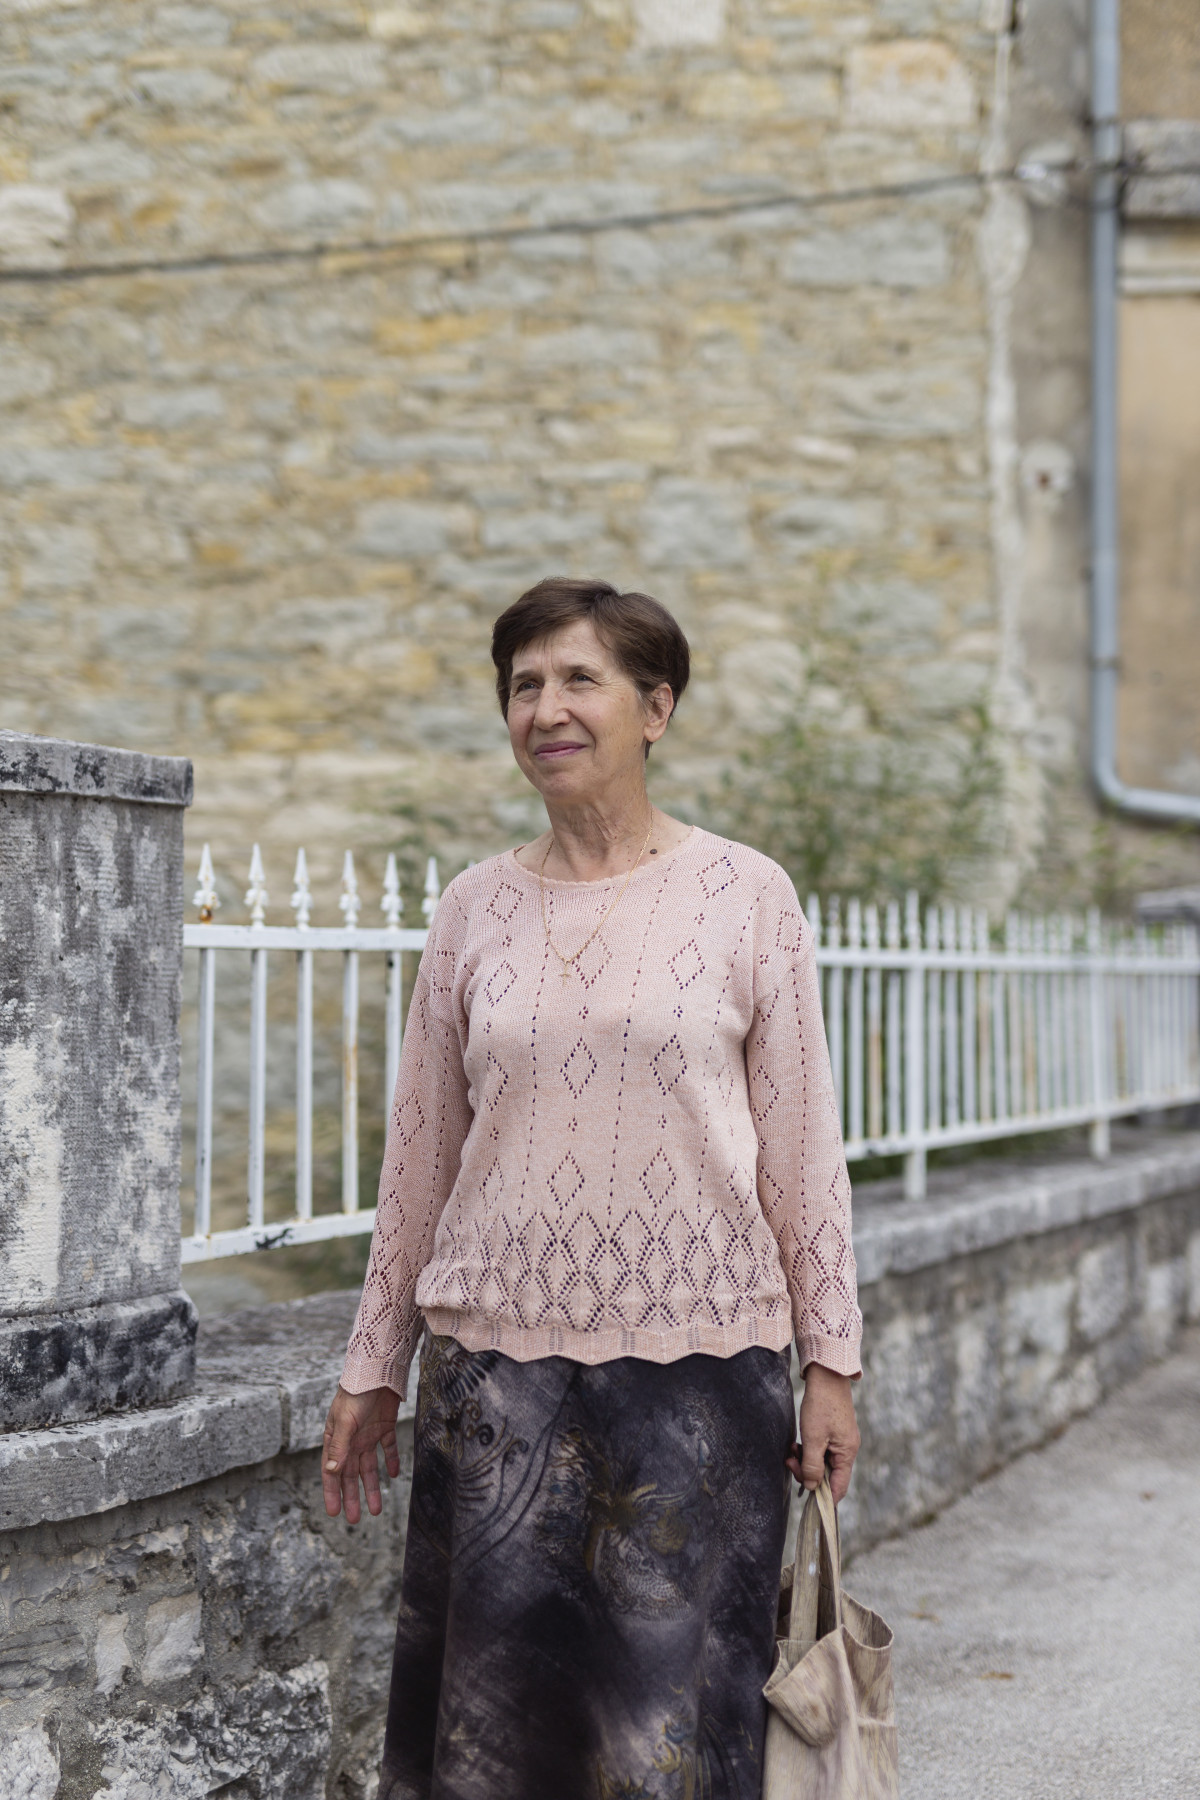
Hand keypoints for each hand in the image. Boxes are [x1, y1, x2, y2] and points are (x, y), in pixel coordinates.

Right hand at [322, 1383, 401, 1522]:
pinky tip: (394, 1475)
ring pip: (369, 1467)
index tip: (334, 1513)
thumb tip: (331, 1472)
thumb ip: (340, 1448)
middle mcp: (351, 1440)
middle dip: (352, 1496)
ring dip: (372, 1487)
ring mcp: (368, 1434)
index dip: (332, 1493)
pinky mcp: (385, 1426)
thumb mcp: (346, 1423)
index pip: (332, 1471)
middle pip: (351, 1474)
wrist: (377, 1371)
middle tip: (355, 1520)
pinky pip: (388, 1448)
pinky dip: (391, 1461)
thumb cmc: (355, 1395)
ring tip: (376, 1509)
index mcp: (336, 1439)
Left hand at [786, 1363, 859, 1505]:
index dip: (824, 1497)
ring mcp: (841, 1440)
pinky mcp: (833, 1432)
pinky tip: (797, 1444)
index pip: (839, 1487)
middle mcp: (847, 1449)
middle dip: (808, 1473)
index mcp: (847, 1453)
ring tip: (792, 1450)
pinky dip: (808, 1450)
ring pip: (822, 1461)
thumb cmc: (821, 1406)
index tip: (807, 1501)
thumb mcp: (813, 1438)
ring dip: (805, 1460)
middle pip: (828, 1475)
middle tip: (790, 1463)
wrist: (826, 1376)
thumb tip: (812, 1488)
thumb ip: (812, 1466)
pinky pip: (821, 1450)